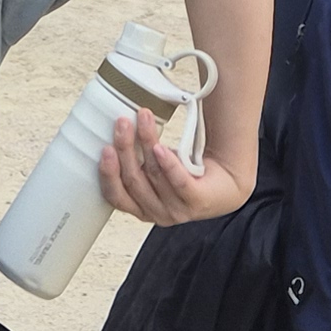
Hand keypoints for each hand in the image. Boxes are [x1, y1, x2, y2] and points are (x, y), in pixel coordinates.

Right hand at [98, 107, 248, 226]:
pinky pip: (179, 181)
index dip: (108, 174)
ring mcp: (177, 211)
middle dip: (125, 149)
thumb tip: (115, 126)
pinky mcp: (197, 202)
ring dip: (146, 142)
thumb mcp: (153, 170)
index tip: (104, 147)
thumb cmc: (184, 174)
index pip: (116, 196)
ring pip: (154, 174)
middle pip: (134, 181)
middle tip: (122, 123)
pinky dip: (168, 164)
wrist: (225, 182)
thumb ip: (135, 161)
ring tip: (144, 117)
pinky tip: (161, 148)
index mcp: (140, 208)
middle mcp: (156, 213)